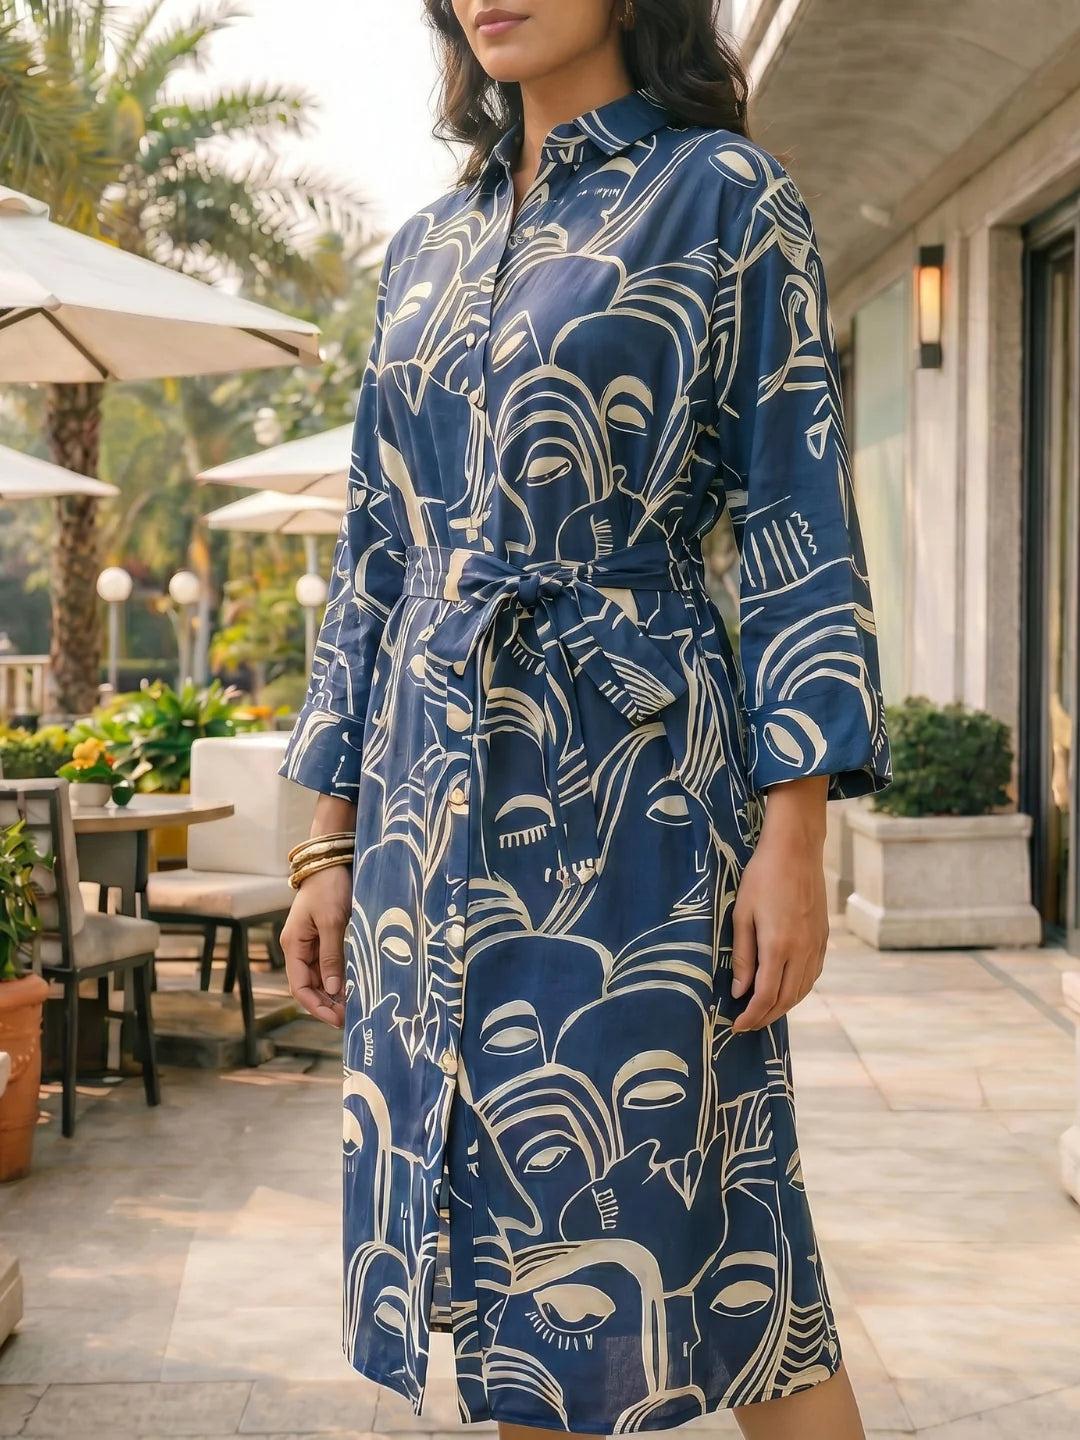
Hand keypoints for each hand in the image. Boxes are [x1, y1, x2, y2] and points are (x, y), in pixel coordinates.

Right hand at [281, 862, 351, 1027]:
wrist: (331, 859)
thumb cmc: (329, 887)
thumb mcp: (332, 922)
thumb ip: (331, 956)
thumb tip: (332, 989)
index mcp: (293, 945)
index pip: (300, 987)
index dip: (317, 1006)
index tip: (337, 1019)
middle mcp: (298, 947)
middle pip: (310, 985)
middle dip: (328, 1003)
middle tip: (352, 1017)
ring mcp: (310, 942)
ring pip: (320, 976)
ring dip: (335, 992)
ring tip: (356, 1004)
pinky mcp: (322, 935)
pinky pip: (328, 963)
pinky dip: (340, 976)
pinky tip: (355, 984)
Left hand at [729, 775, 828, 1033]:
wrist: (796, 850)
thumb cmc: (762, 877)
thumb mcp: (742, 914)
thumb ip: (742, 956)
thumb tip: (739, 992)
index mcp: (778, 946)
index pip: (766, 996)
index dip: (751, 1016)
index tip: (736, 1026)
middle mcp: (802, 951)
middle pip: (786, 999)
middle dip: (766, 1017)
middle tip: (747, 1025)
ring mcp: (816, 945)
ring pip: (802, 990)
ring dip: (783, 1007)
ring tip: (764, 1012)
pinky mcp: (823, 938)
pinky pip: (813, 975)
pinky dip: (799, 990)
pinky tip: (786, 990)